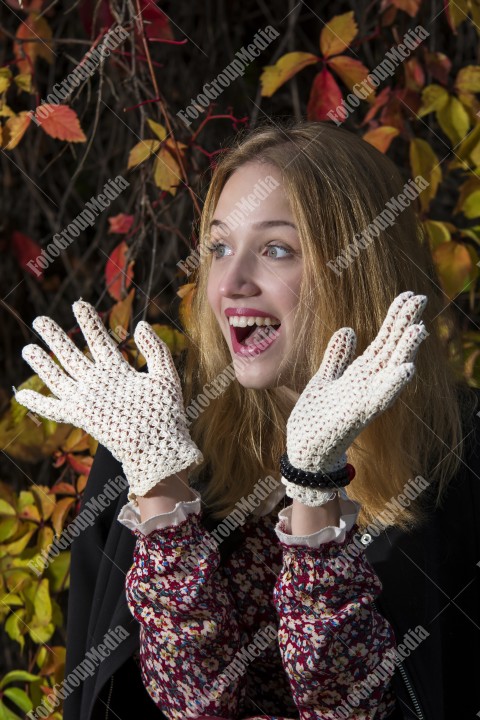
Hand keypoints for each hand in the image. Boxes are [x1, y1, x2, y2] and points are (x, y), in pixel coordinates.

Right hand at [14, 300, 203, 500]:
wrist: (159, 443)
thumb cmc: (166, 413)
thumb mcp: (165, 375)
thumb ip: (155, 350)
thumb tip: (140, 325)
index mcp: (119, 371)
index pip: (99, 341)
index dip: (89, 323)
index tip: (79, 304)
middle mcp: (100, 383)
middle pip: (73, 355)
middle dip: (56, 337)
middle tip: (39, 320)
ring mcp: (89, 398)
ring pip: (60, 376)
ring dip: (43, 363)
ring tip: (28, 347)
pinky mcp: (82, 415)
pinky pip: (55, 408)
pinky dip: (38, 403)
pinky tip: (22, 396)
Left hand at [286, 290, 427, 474]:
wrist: (305, 450)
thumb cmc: (316, 417)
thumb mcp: (324, 378)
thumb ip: (337, 357)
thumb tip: (349, 330)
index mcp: (360, 375)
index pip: (383, 342)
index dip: (395, 320)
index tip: (407, 296)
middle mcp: (368, 385)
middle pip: (390, 350)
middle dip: (404, 325)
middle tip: (420, 298)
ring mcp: (365, 400)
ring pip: (391, 372)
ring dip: (406, 352)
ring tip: (420, 329)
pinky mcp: (357, 416)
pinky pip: (379, 398)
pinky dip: (393, 384)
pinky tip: (406, 369)